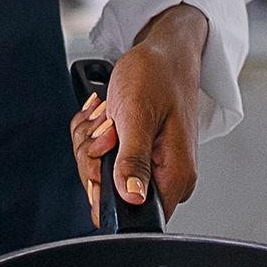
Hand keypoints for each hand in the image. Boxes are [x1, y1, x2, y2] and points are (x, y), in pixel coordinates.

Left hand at [70, 3, 206, 227]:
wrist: (162, 52)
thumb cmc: (156, 76)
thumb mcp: (138, 114)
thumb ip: (134, 160)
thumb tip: (133, 199)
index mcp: (175, 176)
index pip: (134, 214)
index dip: (106, 190)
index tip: (103, 154)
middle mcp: (165, 176)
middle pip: (108, 191)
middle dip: (93, 154)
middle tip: (107, 123)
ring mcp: (148, 164)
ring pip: (97, 170)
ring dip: (91, 138)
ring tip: (108, 113)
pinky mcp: (135, 152)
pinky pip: (98, 154)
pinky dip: (92, 131)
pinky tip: (104, 112)